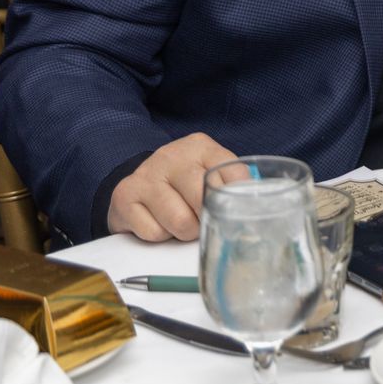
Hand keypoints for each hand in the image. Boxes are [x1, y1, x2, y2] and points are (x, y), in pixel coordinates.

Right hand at [107, 133, 239, 241]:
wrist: (139, 182)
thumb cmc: (182, 184)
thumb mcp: (209, 173)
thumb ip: (232, 184)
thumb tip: (257, 209)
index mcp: (200, 147)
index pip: (234, 175)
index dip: (235, 200)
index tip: (231, 209)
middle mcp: (172, 155)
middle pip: (204, 200)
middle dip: (206, 219)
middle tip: (200, 218)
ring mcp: (146, 174)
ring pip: (181, 223)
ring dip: (183, 231)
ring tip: (179, 219)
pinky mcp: (125, 195)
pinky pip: (154, 233)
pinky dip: (160, 236)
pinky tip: (157, 221)